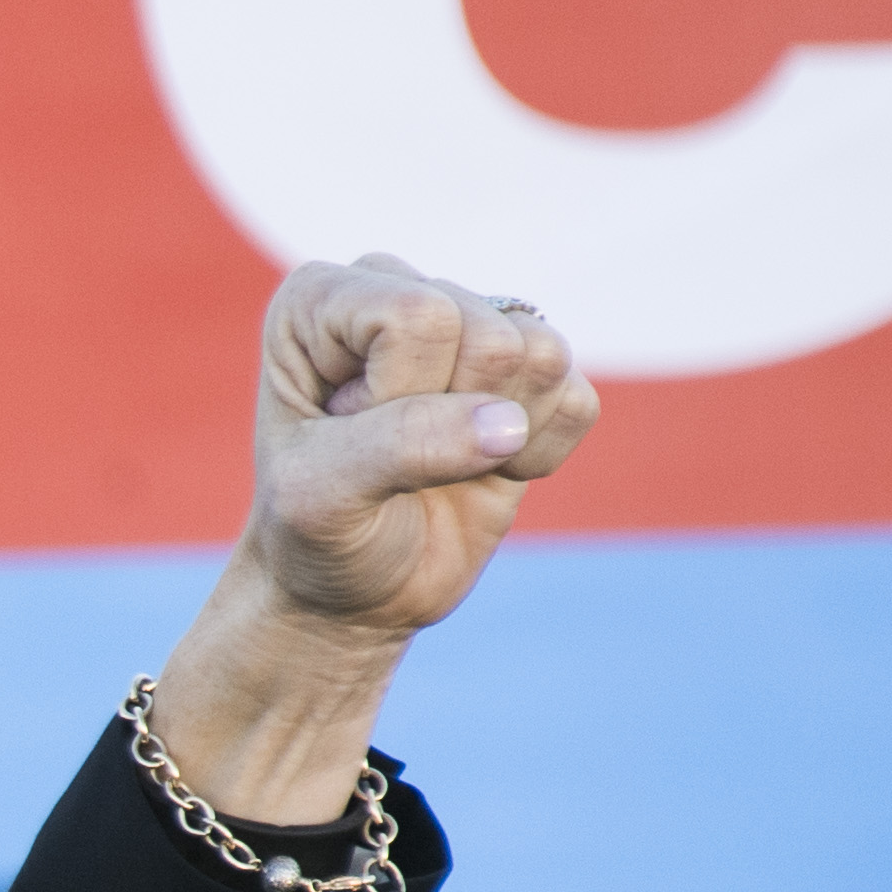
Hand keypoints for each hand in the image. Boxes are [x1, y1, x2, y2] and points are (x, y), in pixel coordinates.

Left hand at [148, 254, 600, 821]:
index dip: (396, 403)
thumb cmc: (311, 547)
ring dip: (499, 438)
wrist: (347, 602)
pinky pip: (581, 397)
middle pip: (489, 324)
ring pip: (546, 351)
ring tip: (435, 473)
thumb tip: (506, 418)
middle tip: (391, 471)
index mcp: (325, 295)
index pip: (415, 313)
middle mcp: (398, 289)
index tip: (347, 452)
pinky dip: (543, 455)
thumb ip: (401, 447)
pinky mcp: (531, 378)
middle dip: (447, 419)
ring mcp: (471, 328)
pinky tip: (486, 477)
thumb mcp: (326, 503)